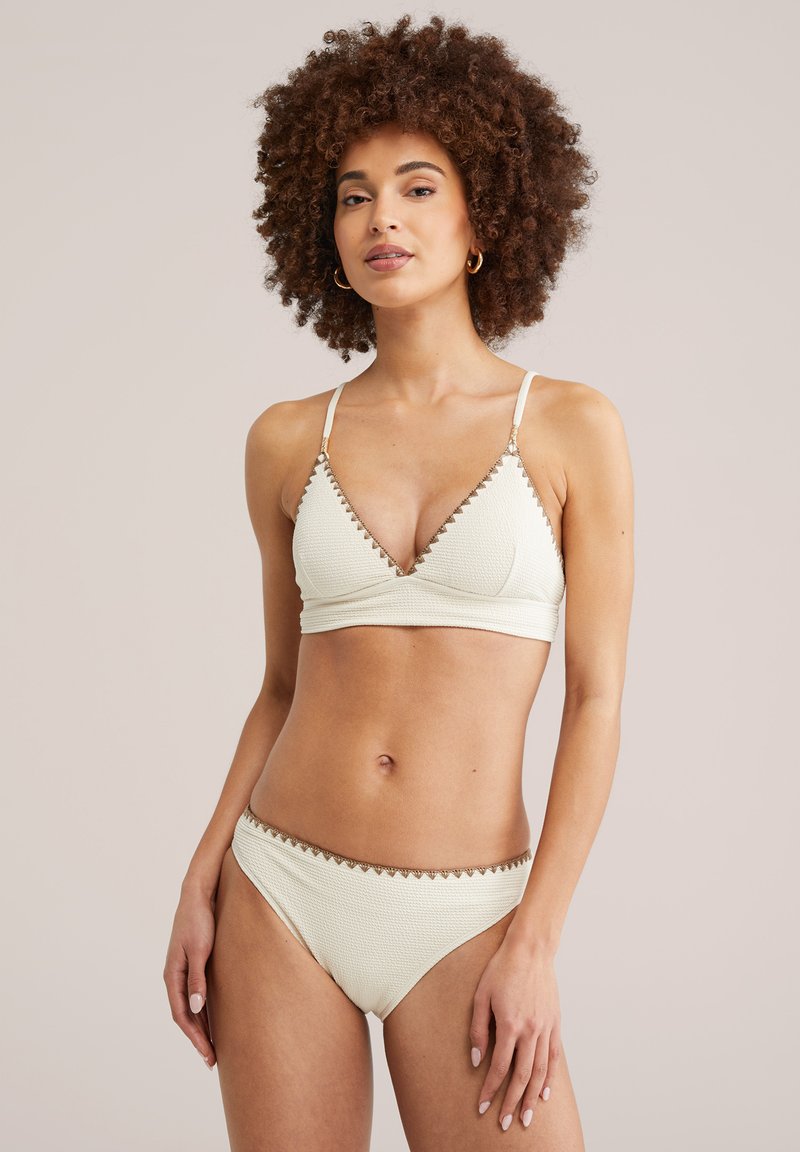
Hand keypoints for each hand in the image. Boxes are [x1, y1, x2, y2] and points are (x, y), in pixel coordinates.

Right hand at [163, 884, 217, 1068]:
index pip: (181, 1015)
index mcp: (173, 975)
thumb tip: (196, 1008)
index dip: (194, 1037)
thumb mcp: (200, 949)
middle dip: (198, 1038)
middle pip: (185, 1015)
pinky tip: (213, 1020)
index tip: (208, 1054)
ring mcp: (182, 971)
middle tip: (212, 1060)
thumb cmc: (199, 920)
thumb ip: (197, 978)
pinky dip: (203, 1011)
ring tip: (213, 1048)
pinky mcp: (192, 964)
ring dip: (201, 1027)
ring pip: (190, 1007)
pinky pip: (196, 995)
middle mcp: (175, 976)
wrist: (197, 895)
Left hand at [468, 930, 559, 1130]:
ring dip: (532, 1097)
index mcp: (510, 1025)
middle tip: (504, 1123)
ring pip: (540, 1071)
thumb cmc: (502, 969)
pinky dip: (549, 1078)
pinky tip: (545, 1093)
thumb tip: (476, 1059)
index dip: (490, 1089)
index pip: (499, 1067)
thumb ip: (478, 1029)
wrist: (531, 950)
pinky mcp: (555, 1023)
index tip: (483, 1106)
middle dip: (511, 1103)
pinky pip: (553, 1057)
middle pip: (521, 1076)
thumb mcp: (481, 995)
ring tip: (526, 1117)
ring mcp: (545, 1028)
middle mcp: (530, 1031)